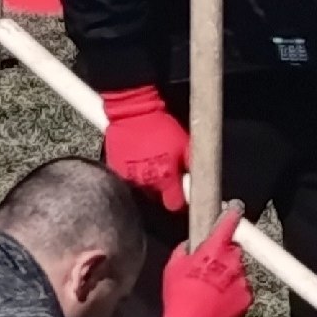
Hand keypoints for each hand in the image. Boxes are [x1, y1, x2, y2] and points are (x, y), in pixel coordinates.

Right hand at [101, 85, 189, 212]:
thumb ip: (193, 165)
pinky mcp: (115, 169)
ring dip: (148, 181)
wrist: (132, 112)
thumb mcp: (185, 143)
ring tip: (150, 164)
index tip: (181, 192)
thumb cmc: (161, 126)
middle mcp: (146, 184)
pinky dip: (133, 173)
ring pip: (142, 190)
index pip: (174, 205)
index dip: (179, 200)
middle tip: (166, 171)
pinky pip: (127, 179)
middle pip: (157, 199)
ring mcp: (128, 178)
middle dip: (163, 189)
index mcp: (165, 180)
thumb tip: (202, 180)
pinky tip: (137, 161)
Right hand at [160, 205, 250, 316]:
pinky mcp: (247, 297)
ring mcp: (242, 280)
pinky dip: (234, 292)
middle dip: (224, 255)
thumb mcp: (172, 268)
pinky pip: (243, 288)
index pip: (227, 224)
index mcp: (214, 250)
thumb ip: (184, 250)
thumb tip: (190, 245)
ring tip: (212, 289)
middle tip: (210, 267)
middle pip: (233, 250)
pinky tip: (219, 301)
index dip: (232, 215)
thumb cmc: (179, 297)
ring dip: (229, 275)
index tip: (235, 209)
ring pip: (238, 270)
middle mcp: (232, 262)